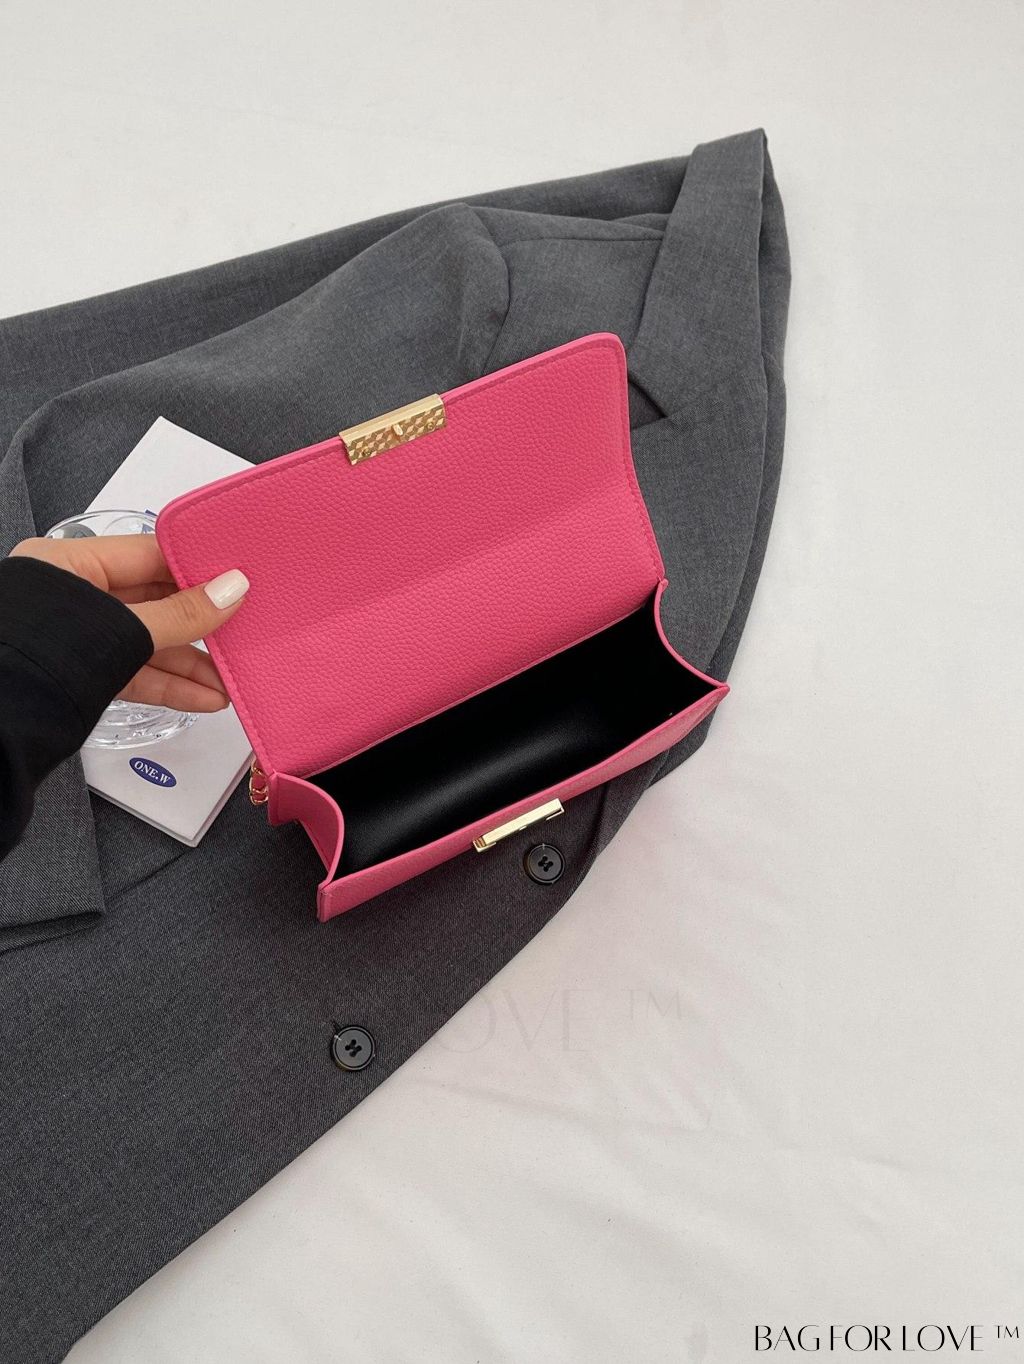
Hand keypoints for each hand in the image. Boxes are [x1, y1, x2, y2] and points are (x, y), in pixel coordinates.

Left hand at [10, 535, 247, 712]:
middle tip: (241, 631)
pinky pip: (134, 673)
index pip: (149, 555)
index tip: (237, 578)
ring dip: (190, 665)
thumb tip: (232, 589)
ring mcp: (76, 639)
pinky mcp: (82, 676)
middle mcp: (72, 596)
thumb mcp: (123, 629)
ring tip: (229, 679)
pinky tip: (204, 697)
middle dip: (200, 625)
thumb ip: (181, 614)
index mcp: (70, 563)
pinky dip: (169, 685)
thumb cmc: (41, 660)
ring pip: (146, 643)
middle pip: (152, 602)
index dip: (196, 567)